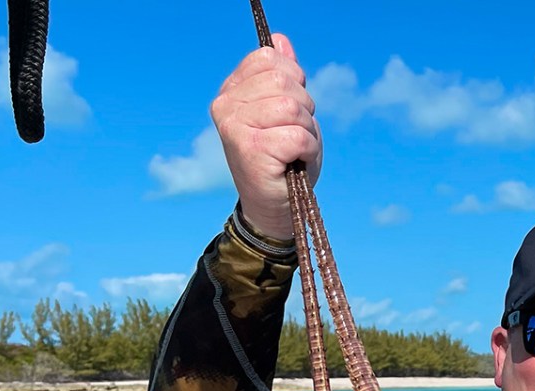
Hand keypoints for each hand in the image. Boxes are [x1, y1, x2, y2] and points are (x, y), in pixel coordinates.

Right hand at [210, 32, 323, 238]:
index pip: (270, 58)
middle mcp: (226, 104)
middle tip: (294, 135)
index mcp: (231, 90)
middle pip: (284, 81)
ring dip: (307, 131)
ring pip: (293, 107)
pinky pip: (298, 135)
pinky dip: (307, 149)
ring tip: (294, 150)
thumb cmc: (283, 160)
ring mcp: (234, 126)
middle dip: (304, 109)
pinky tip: (295, 162)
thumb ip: (283, 76)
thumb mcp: (287, 112)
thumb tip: (280, 39)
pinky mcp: (250, 148)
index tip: (289, 111)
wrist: (274, 206)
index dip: (293, 81)